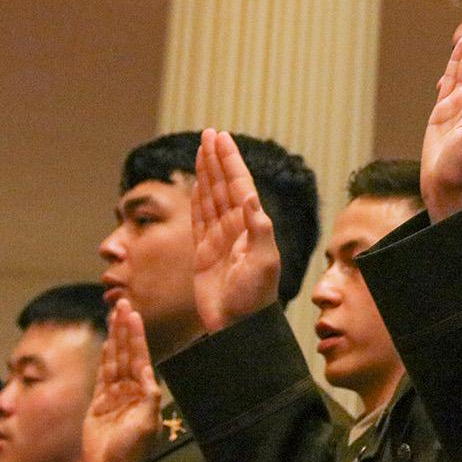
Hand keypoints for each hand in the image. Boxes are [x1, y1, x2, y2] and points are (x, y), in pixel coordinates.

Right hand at [82, 299, 161, 461]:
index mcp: (143, 393)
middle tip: (123, 302)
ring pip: (114, 360)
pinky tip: (106, 344)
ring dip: (114, 338)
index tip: (133, 314)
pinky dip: (104, 359)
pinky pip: (102, 377)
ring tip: (114, 315)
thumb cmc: (131, 455)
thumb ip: (149, 400)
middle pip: (126, 352)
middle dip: (125, 328)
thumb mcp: (146, 427)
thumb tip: (151, 374)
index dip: (135, 335)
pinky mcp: (99, 406)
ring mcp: (114, 397)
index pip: (139, 357)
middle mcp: (130, 391)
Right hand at [192, 128, 279, 331]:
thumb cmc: (255, 298)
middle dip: (217, 159)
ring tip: (203, 149)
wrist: (238, 327)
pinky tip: (197, 183)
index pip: (239, 185)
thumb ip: (259, 230)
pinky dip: (197, 198)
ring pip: (211, 198)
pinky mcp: (204, 253)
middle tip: (210, 134)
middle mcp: (236, 228)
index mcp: (251, 227)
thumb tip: (252, 199)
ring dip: (207, 173)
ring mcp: (219, 239)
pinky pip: (199, 218)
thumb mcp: (264, 263)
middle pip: (224, 185)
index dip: (230, 161)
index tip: (221, 138)